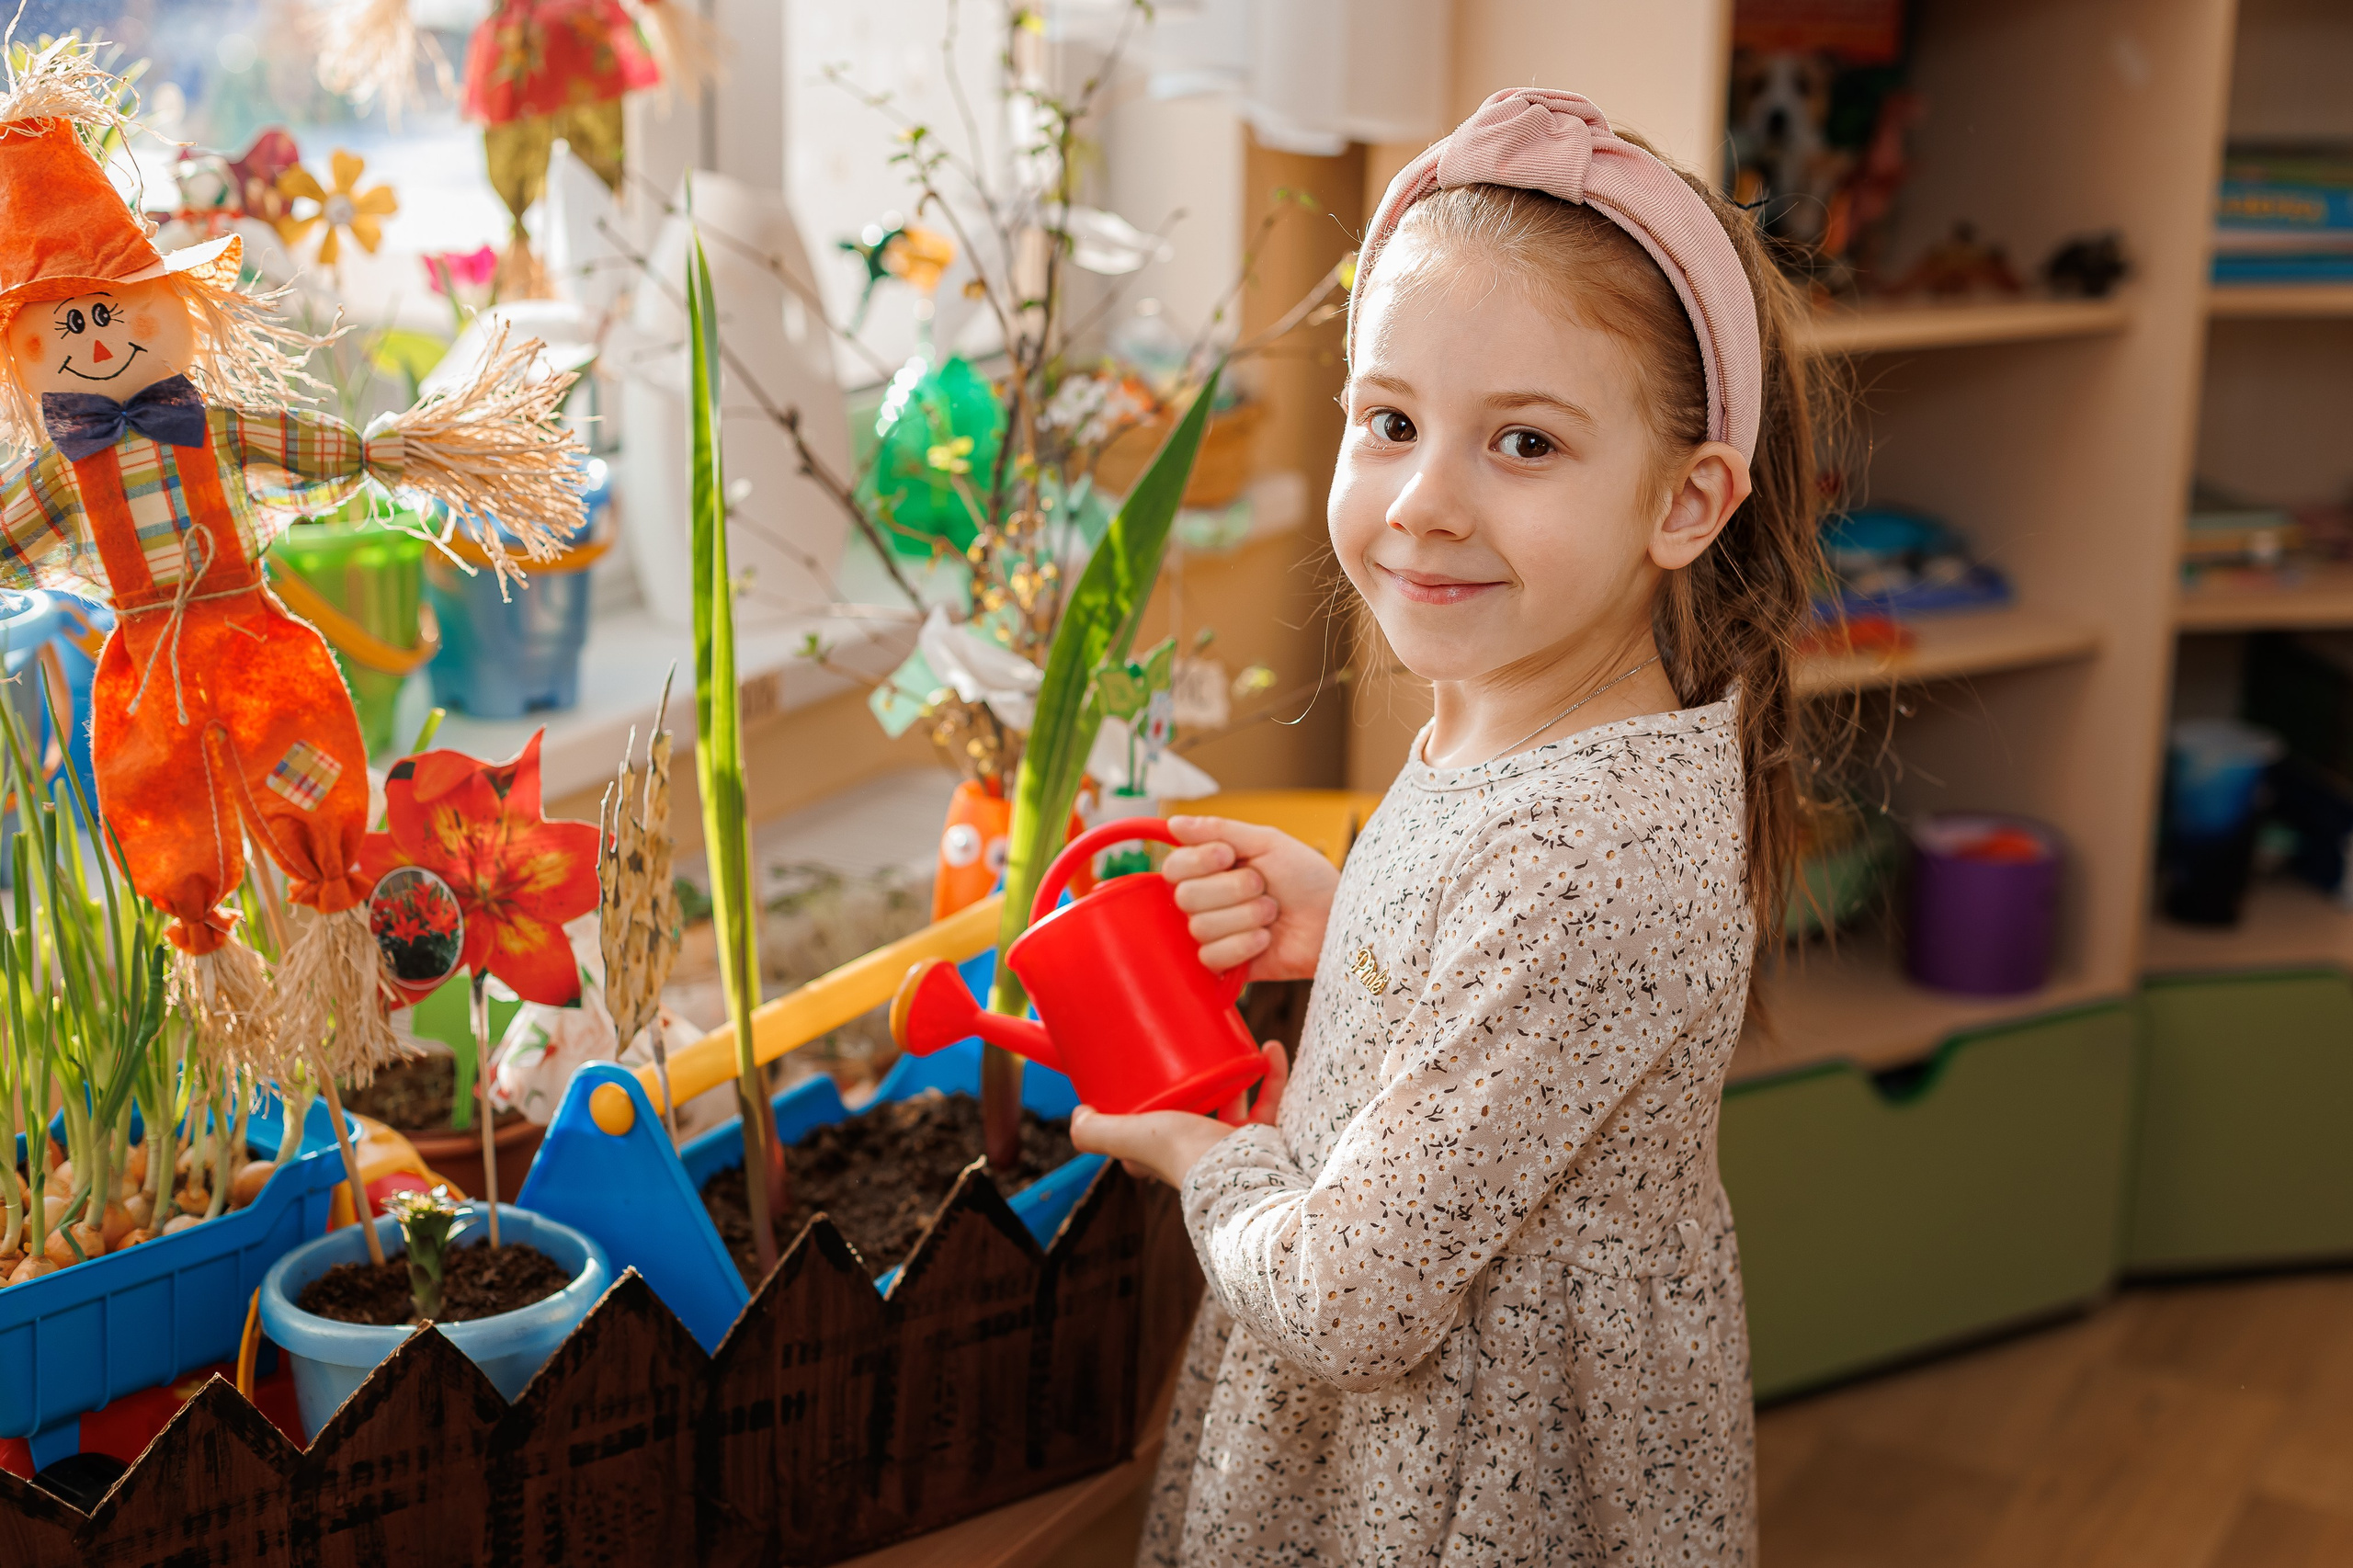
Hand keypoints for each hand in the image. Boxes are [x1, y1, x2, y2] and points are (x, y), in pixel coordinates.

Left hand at [1071, 1040, 1288, 1187]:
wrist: (1240, 1169)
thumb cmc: (1182, 1153)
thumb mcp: (1129, 1135)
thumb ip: (1096, 1131)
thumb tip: (1077, 1115)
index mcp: (1162, 1154)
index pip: (1144, 1134)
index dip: (1138, 1112)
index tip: (1137, 1079)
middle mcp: (1194, 1151)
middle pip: (1189, 1110)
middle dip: (1191, 1083)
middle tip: (1185, 1048)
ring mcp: (1228, 1143)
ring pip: (1232, 1100)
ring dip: (1233, 1071)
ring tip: (1229, 1039)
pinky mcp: (1260, 1135)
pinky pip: (1267, 1098)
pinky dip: (1270, 1074)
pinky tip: (1270, 1047)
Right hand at [1162, 816, 1338, 981]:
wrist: (1334, 919)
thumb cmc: (1306, 878)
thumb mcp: (1267, 842)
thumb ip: (1219, 830)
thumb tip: (1173, 823)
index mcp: (1210, 869)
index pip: (1174, 866)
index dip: (1198, 861)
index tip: (1229, 856)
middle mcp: (1205, 901)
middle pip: (1185, 897)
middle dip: (1233, 890)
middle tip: (1262, 887)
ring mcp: (1213, 934)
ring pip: (1200, 927)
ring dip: (1246, 917)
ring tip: (1271, 914)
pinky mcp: (1224, 966)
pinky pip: (1211, 956)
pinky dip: (1244, 945)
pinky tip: (1265, 940)